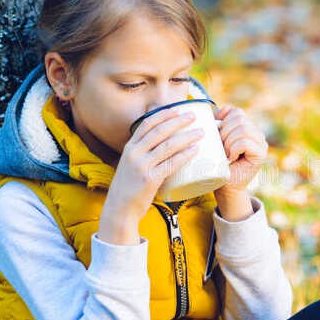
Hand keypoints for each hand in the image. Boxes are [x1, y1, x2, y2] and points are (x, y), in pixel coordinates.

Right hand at [97, 107, 207, 243]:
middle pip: (159, 131)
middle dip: (178, 121)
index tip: (177, 109)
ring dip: (186, 137)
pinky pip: (171, 164)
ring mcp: (142, 166)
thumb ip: (143, 155)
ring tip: (200, 133)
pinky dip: (184, 155)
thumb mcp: (130, 166)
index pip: (147, 124)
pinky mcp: (150, 179)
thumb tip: (162, 147)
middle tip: (193, 116)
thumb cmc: (128, 188)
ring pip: (168, 146)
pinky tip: (195, 150)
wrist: (120, 209)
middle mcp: (134, 153)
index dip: (163, 115)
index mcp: (129, 148)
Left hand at [213, 103, 267, 195]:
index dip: (223, 120)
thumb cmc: (218, 165)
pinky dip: (234, 149)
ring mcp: (261, 143)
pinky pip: (245, 142)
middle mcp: (257, 133)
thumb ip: (219, 125)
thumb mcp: (216, 141)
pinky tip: (231, 158)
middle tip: (220, 147)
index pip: (236, 111)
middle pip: (239, 118)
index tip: (216, 135)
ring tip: (225, 154)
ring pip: (243, 129)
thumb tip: (214, 113)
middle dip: (224, 132)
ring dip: (228, 142)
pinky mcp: (261, 154)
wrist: (225, 187)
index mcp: (247, 127)